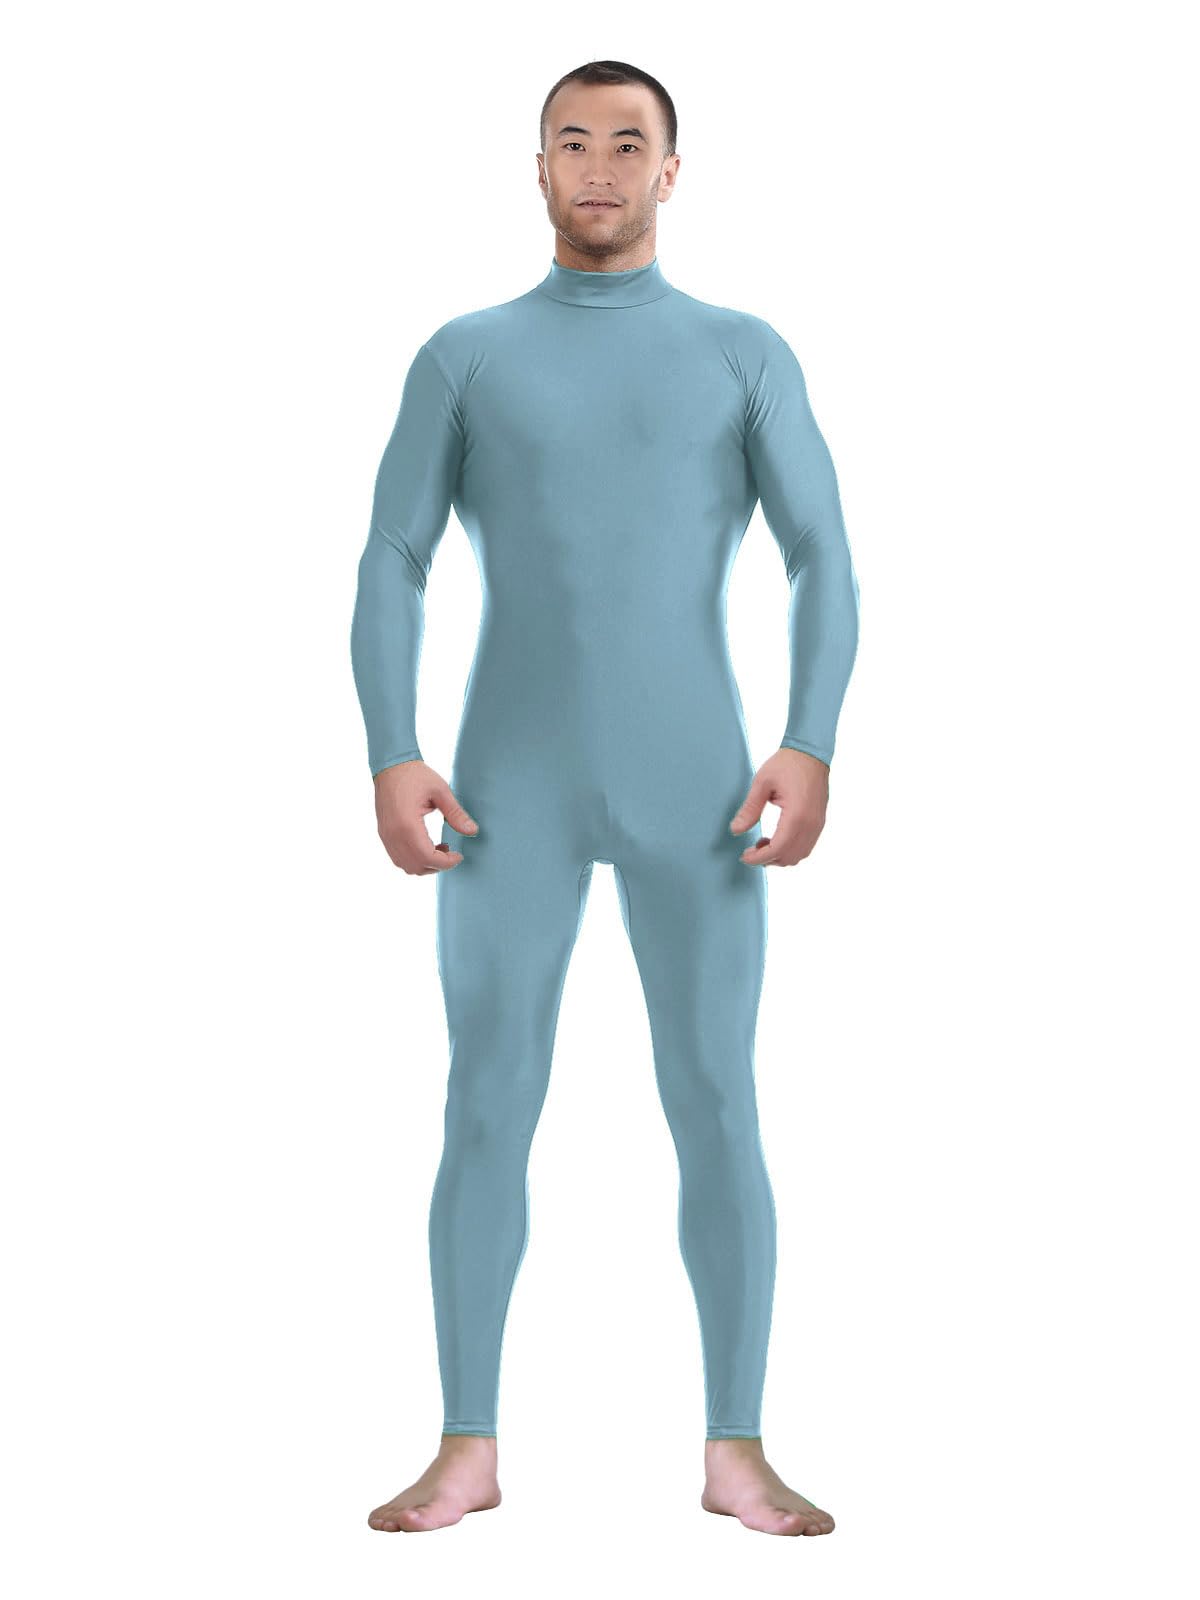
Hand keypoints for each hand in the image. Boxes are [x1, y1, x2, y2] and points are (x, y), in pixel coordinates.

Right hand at [373, 761, 478, 874]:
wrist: (390, 765)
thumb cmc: (415, 775)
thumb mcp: (441, 791)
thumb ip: (456, 814)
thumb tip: (472, 831)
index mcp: (407, 824)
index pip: (427, 858)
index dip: (446, 863)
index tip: (459, 856)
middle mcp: (394, 834)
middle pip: (416, 866)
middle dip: (437, 865)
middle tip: (451, 852)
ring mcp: (386, 835)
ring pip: (405, 865)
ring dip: (425, 864)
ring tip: (439, 848)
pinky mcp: (384, 834)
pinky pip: (398, 857)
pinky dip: (414, 858)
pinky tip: (426, 844)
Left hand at [730, 748, 828, 866]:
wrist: (811, 752)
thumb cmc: (787, 763)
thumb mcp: (762, 783)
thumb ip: (750, 809)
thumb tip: (736, 830)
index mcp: (797, 815)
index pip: (778, 849)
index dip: (759, 858)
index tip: (744, 857)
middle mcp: (811, 824)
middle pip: (789, 857)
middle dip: (768, 859)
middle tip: (750, 850)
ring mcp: (818, 824)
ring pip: (799, 854)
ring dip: (779, 856)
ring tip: (762, 844)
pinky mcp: (819, 821)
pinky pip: (806, 845)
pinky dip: (790, 849)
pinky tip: (776, 838)